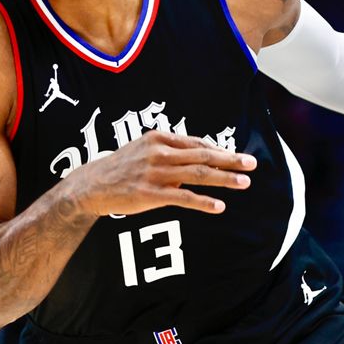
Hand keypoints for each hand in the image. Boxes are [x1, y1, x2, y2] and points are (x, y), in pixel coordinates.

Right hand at [65, 131, 255, 216]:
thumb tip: (199, 158)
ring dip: (224, 179)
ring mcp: (155, 173)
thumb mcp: (145, 149)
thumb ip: (171, 152)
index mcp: (159, 137)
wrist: (91, 184)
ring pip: (197, 174)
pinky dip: (203, 202)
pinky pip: (183, 198)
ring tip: (244, 183)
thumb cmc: (121, 167)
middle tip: (252, 164)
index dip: (220, 150)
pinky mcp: (150, 194)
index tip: (237, 156)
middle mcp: (159, 152)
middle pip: (202, 155)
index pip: (197, 143)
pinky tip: (219, 206)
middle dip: (230, 160)